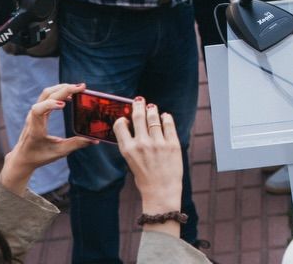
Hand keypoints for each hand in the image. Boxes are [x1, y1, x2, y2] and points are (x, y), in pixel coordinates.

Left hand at [0, 83, 93, 193]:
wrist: (22, 158)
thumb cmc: (39, 156)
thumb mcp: (59, 152)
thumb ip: (76, 144)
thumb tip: (95, 139)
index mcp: (36, 129)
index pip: (38, 110)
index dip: (50, 104)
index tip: (65, 105)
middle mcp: (33, 118)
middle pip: (46, 95)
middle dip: (64, 89)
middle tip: (82, 87)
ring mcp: (34, 113)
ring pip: (46, 93)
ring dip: (62, 88)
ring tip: (78, 89)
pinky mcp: (37, 112)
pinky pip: (47, 97)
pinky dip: (59, 92)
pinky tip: (70, 96)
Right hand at [114, 98, 184, 226]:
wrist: (161, 191)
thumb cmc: (145, 178)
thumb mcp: (131, 161)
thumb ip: (132, 145)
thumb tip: (135, 127)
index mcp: (128, 149)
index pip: (120, 125)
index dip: (122, 119)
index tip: (125, 117)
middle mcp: (142, 144)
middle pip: (138, 116)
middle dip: (138, 105)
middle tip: (139, 100)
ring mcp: (158, 143)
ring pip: (154, 117)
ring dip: (152, 110)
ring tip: (152, 108)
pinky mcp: (172, 144)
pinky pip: (168, 124)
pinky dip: (166, 118)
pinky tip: (164, 116)